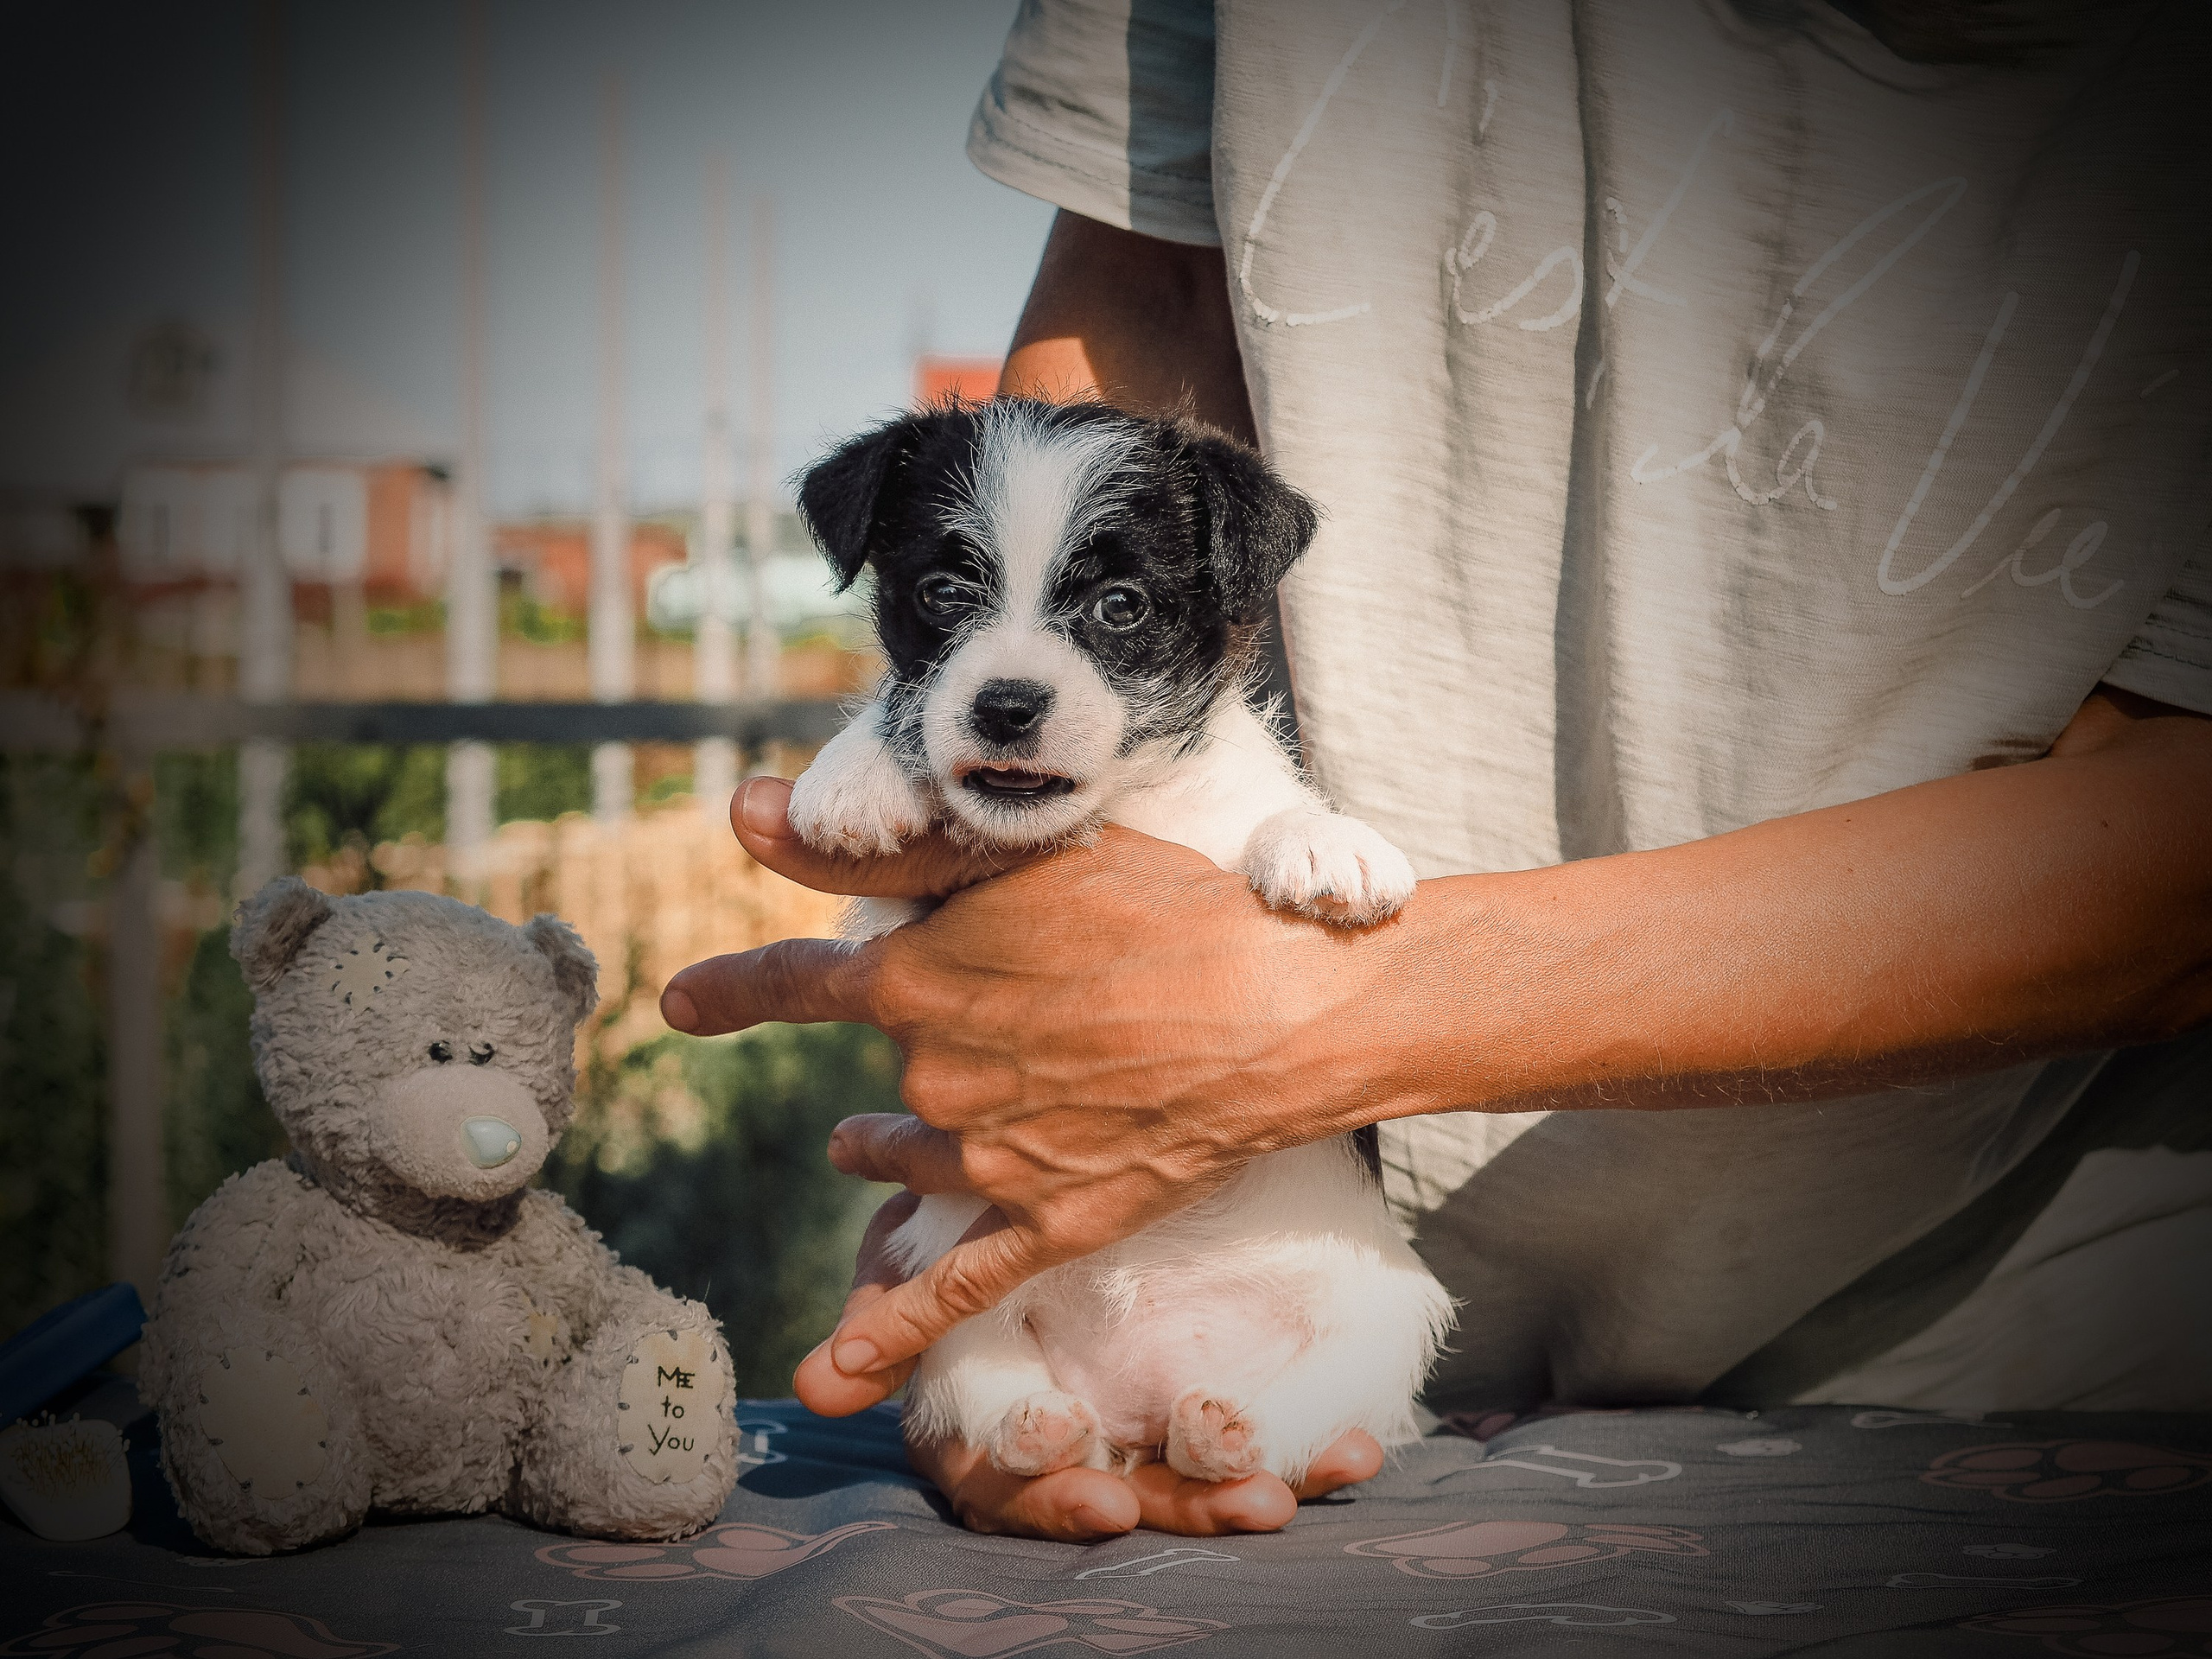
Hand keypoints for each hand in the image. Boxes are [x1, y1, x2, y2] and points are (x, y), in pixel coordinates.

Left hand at [662, 778, 1418, 1386]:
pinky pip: (953, 1287)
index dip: (732, 992)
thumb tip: (744, 809)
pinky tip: (827, 1375)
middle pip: (889, 1070)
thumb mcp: (1018, 851)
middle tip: (953, 1032)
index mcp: (920, 979)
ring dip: (882, 1156)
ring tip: (861, 1152)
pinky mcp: (1054, 1222)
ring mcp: (994, 1161)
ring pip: (912, 1160)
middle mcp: (939, 1077)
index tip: (678, 1004)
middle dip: (905, 1054)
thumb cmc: (1166, 908)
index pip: (795, 984)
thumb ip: (876, 844)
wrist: (1283, 1008)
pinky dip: (884, 1332)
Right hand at [792, 1189, 1384, 1540]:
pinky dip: (1316, 1450)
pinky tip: (1359, 1446)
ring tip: (1302, 1482)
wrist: (1047, 1148)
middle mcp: (1076, 1438)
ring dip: (1246, 1485)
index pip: (1020, 1483)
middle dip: (1184, 1502)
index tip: (1106, 1503)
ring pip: (1194, 1482)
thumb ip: (891, 1307)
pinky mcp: (1211, 1398)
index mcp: (998, 1415)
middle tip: (1249, 1499)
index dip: (1057, 1497)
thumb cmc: (962, 1208)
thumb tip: (816, 1385)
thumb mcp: (924, 1245)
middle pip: (1123, 1496)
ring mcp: (1145, 1425)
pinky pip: (1268, 1442)